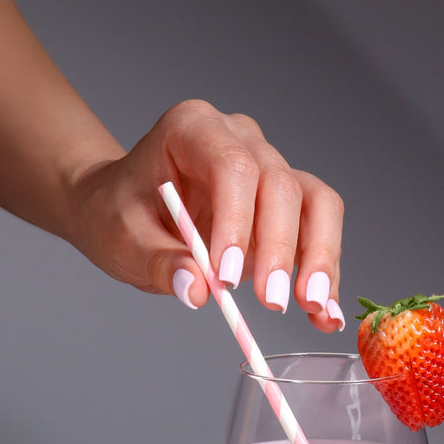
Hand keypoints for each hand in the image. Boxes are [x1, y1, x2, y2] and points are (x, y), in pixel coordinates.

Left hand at [68, 99, 345, 331]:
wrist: (124, 208)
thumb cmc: (119, 212)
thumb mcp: (122, 238)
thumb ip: (158, 262)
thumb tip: (196, 289)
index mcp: (194, 128)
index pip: (232, 166)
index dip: (238, 221)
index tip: (229, 278)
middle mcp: (242, 141)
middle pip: (281, 186)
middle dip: (281, 248)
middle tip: (270, 302)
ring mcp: (270, 170)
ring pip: (316, 204)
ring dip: (319, 260)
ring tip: (313, 309)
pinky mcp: (286, 206)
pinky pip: (318, 232)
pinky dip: (324, 275)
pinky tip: (325, 315)